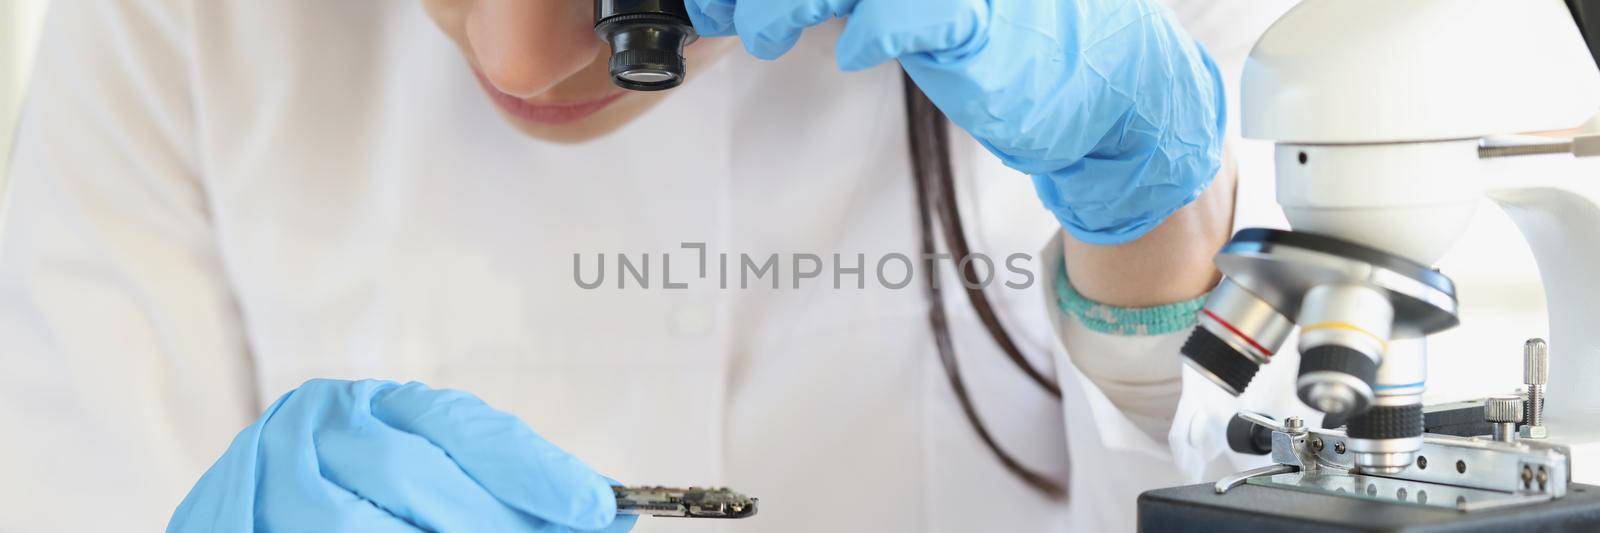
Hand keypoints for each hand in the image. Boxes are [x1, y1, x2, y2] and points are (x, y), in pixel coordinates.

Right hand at [167, 379, 632, 532]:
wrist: (256, 514)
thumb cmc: (360, 501)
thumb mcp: (433, 480)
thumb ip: (506, 491)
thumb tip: (604, 512)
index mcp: (374, 403)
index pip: (460, 425)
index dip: (531, 469)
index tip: (596, 507)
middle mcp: (316, 424)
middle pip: (411, 474)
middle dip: (486, 520)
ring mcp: (268, 474)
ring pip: (354, 521)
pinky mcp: (234, 517)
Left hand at [687, 0, 1226, 244]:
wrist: (1115, 91)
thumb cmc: (1016, 48)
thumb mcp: (920, 13)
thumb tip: (759, 7)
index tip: (703, 2)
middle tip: (714, 10)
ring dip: (787, 0)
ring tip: (762, 31)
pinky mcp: (981, 17)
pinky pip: (914, 12)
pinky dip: (873, 29)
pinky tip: (855, 50)